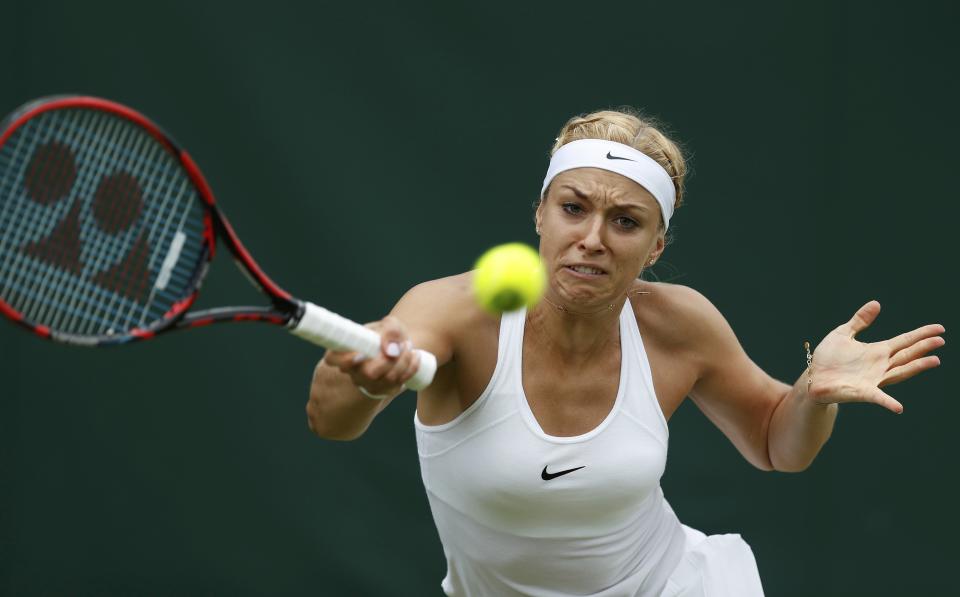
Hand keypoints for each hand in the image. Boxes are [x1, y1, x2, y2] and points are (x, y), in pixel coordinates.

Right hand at [322, 316, 420, 398]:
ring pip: (387, 379)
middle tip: (402, 344)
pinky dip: (411, 368)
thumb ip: (391, 329)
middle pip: (369, 373)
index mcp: (345, 351)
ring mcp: (366, 383)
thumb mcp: (390, 324)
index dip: (344, 360)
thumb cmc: (387, 335)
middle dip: (390, 360)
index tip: (359, 355)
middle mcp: (352, 371)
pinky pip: (398, 383)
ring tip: (409, 346)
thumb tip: (391, 350)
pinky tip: (415, 356)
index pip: (332, 359)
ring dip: (404, 362)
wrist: (398, 347)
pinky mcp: (382, 390)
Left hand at [808, 300, 944, 412]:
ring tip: (934, 360)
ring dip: (917, 367)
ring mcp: (874, 379)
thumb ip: (859, 320)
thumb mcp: (843, 334)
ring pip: (900, 372)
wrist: (812, 378)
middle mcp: (880, 365)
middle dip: (923, 347)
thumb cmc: (827, 358)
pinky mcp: (863, 392)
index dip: (921, 334)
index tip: (939, 329)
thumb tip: (876, 303)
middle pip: (907, 355)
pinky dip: (888, 402)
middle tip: (941, 340)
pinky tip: (899, 407)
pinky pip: (878, 397)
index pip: (904, 341)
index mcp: (877, 351)